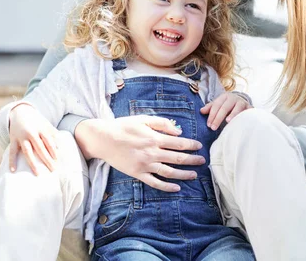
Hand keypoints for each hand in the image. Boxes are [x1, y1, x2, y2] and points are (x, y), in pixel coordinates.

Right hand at [8, 104, 58, 174]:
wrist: (20, 112)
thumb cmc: (36, 120)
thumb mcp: (45, 123)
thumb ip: (52, 133)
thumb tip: (59, 146)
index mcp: (40, 128)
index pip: (48, 140)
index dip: (53, 150)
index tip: (56, 159)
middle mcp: (31, 132)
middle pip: (40, 148)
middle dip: (46, 159)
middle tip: (52, 170)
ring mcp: (21, 137)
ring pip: (27, 151)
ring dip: (32, 163)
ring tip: (37, 173)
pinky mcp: (13, 140)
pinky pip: (12, 151)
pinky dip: (12, 161)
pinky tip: (13, 170)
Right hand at [75, 115, 205, 192]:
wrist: (103, 139)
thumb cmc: (122, 126)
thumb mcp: (142, 119)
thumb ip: (161, 123)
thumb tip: (178, 131)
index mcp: (154, 138)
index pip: (178, 143)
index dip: (191, 145)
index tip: (199, 146)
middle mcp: (152, 153)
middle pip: (177, 158)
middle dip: (192, 160)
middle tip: (202, 161)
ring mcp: (145, 165)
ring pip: (169, 172)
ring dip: (184, 174)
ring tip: (194, 175)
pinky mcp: (138, 173)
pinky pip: (155, 182)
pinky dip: (166, 186)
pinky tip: (176, 187)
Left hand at [201, 92, 252, 130]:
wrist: (242, 102)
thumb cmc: (227, 105)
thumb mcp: (218, 104)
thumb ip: (210, 108)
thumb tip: (201, 111)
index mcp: (224, 96)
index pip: (216, 105)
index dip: (212, 115)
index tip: (208, 124)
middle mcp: (234, 98)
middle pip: (225, 107)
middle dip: (218, 118)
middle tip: (213, 128)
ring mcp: (242, 102)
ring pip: (237, 108)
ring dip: (233, 114)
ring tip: (227, 122)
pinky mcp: (250, 108)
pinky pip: (247, 113)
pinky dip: (244, 117)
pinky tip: (240, 123)